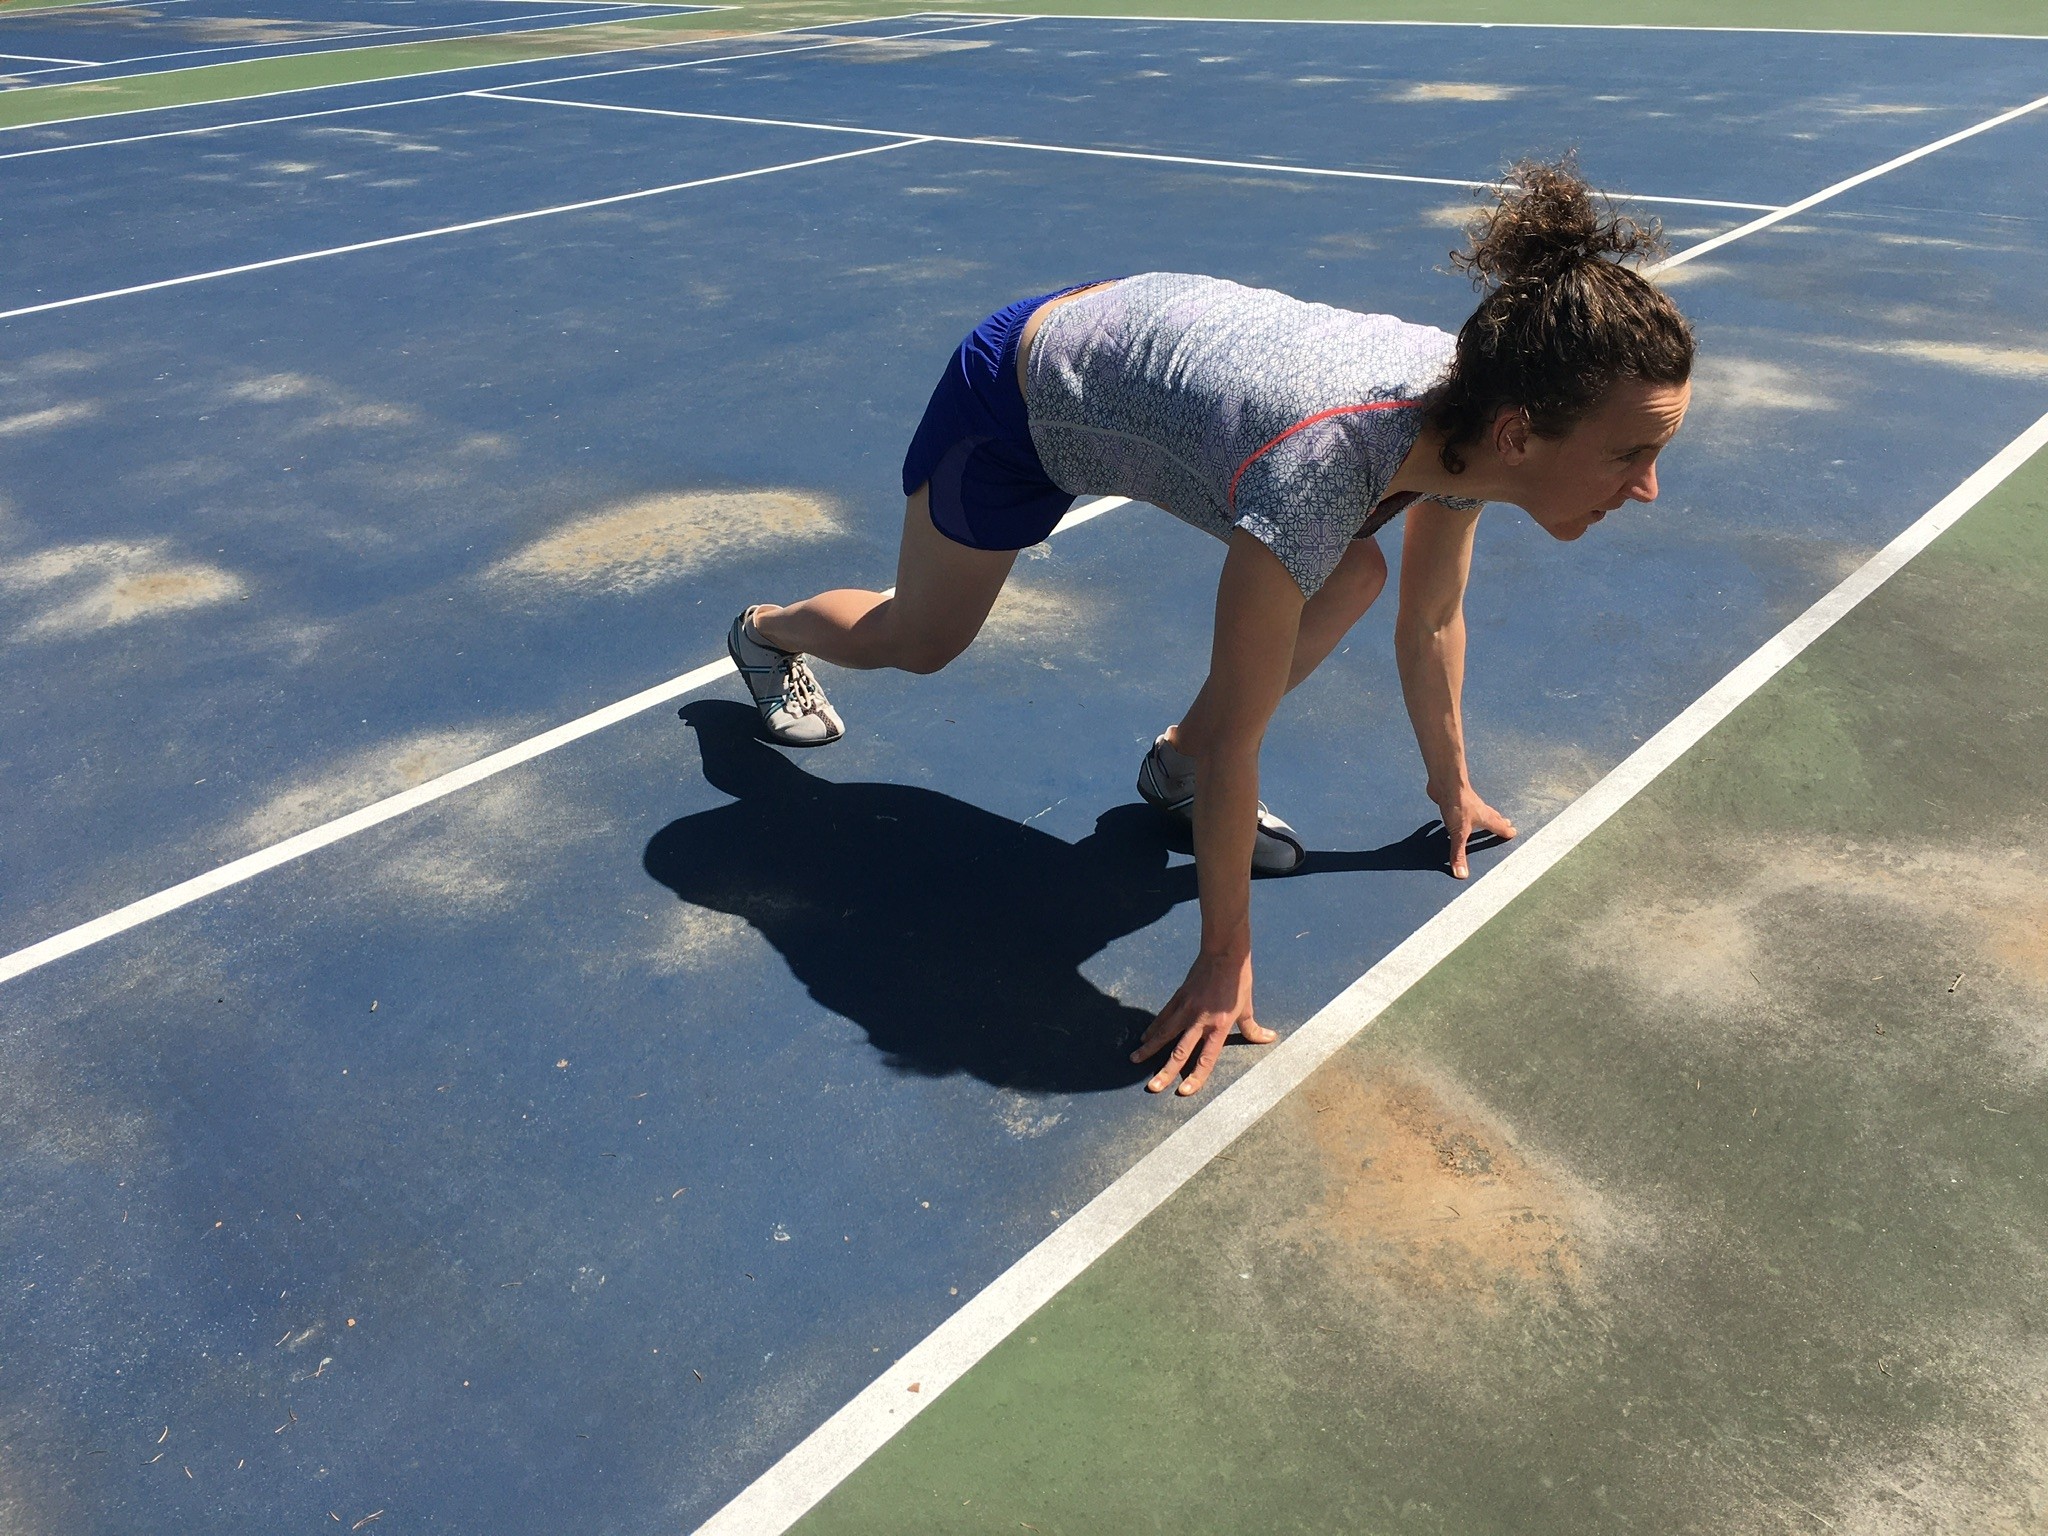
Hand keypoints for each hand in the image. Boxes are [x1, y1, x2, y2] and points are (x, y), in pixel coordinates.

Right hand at [1131, 950, 1277, 1096]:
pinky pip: (1163, 1017)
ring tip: (1135, 1060)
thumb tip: (1269, 1038)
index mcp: (1219, 1026)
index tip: (1183, 1091)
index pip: (1206, 1058)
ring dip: (1150, 1049)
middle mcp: (1200, 1021)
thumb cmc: (1238, 981)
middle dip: (1165, 1071)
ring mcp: (1186, 1009)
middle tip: (1153, 1087)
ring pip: (1164, 1034)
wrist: (1224, 954)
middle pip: (1180, 1051)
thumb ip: (1252, 1027)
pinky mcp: (1178, 997)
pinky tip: (1144, 1038)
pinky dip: (1153, 1028)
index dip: (1196, 1076)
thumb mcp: (1247, 1006)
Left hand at [1430, 782, 1516, 878]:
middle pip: (1492, 816)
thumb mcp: (1458, 834)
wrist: (1446, 782)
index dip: (1505, 831)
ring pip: (1480, 810)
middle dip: (1499, 821)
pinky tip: (1458, 809)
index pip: (1498, 827)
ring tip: (1486, 817)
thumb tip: (1462, 875)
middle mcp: (1479, 809)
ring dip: (1484, 814)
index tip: (1513, 833)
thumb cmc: (1457, 805)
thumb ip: (1459, 854)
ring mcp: (1468, 802)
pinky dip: (1466, 809)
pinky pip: (1464, 806)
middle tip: (1506, 823)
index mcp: (1485, 818)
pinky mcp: (1455, 799)